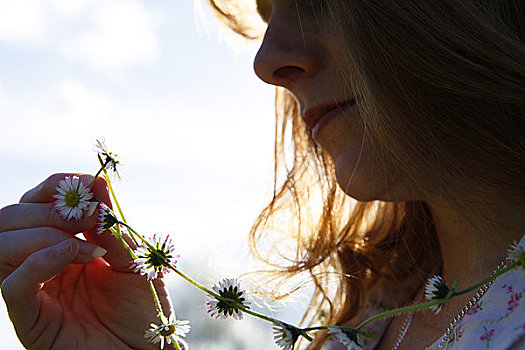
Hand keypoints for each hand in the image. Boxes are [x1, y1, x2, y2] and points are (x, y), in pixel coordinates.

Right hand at [0, 173, 173, 349]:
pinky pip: (12, 285)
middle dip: (49, 208)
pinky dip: (38, 261)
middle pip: (13, 219)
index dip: (56, 188)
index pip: (38, 204)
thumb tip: (96, 183)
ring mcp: (34, 290)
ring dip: (44, 231)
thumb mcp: (132, 260)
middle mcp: (43, 263)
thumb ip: (112, 227)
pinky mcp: (30, 319)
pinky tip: (71, 250)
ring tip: (86, 243)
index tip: (87, 182)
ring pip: (3, 246)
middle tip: (89, 214)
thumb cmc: (141, 307)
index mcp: (64, 244)